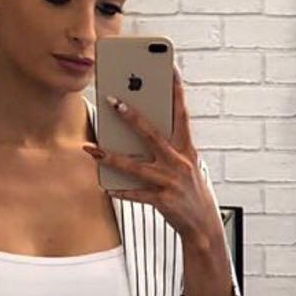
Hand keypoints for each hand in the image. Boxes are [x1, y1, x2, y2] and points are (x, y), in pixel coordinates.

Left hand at [82, 66, 221, 246]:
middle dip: (131, 117)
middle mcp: (179, 163)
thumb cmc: (190, 191)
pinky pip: (136, 194)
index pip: (182, 115)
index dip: (177, 92)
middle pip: (152, 135)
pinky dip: (120, 190)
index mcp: (187, 150)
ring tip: (92, 149)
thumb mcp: (186, 165)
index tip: (171, 69)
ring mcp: (170, 182)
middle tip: (112, 100)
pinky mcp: (163, 201)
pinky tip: (107, 186)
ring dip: (111, 157)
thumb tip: (138, 130)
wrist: (203, 225)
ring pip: (136, 166)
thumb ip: (168, 147)